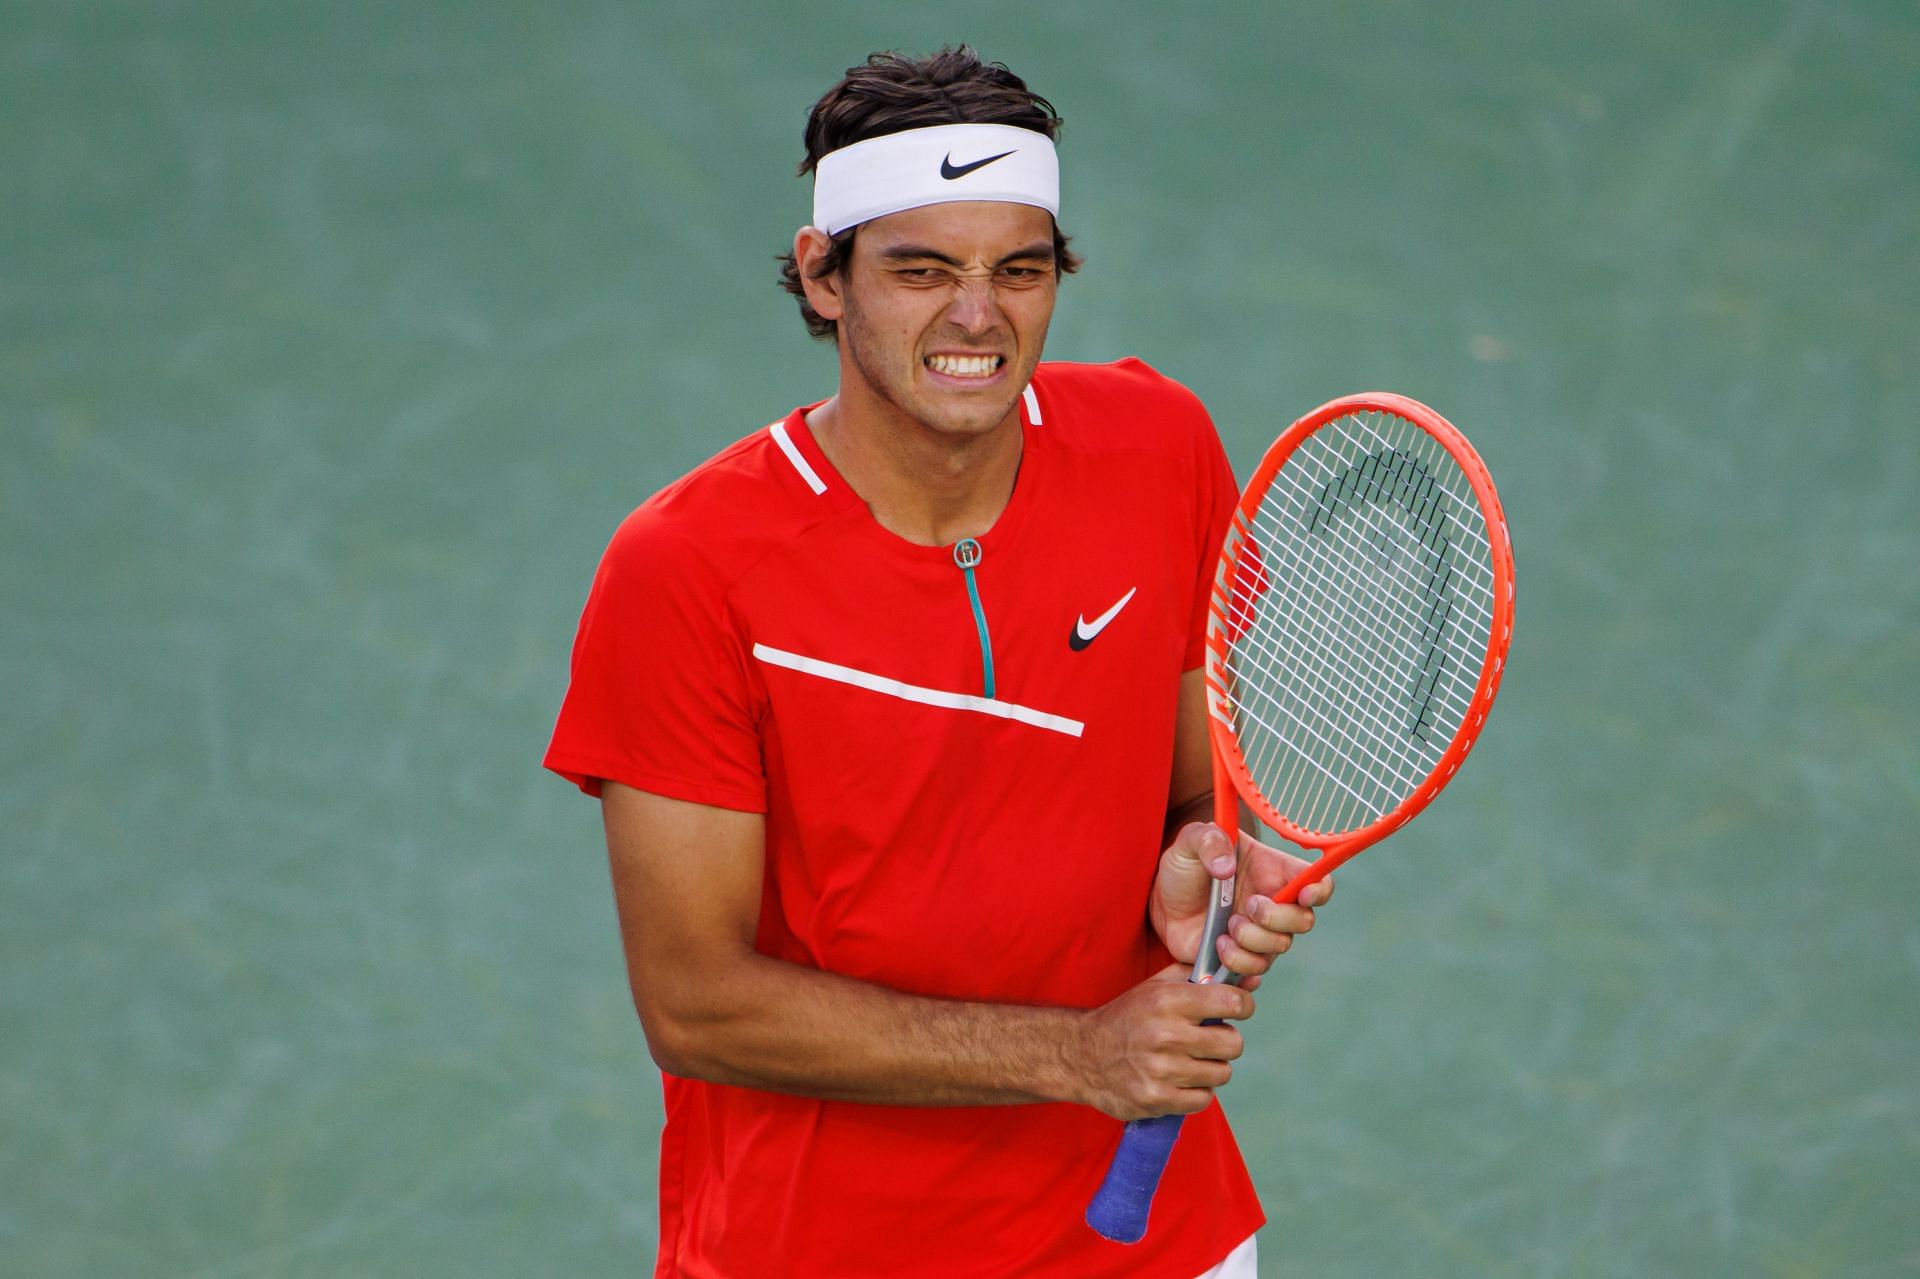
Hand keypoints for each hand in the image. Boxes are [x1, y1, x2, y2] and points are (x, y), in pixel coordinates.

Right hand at [1074, 964, 1253, 1119]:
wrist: (1083, 1056)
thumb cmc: (1127, 1017)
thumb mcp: (1156, 986)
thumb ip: (1199, 977)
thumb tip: (1250, 982)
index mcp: (1167, 1001)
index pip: (1230, 1002)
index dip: (1242, 1005)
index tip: (1237, 1009)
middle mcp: (1165, 1034)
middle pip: (1233, 1043)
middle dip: (1225, 1041)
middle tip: (1208, 1040)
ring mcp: (1161, 1070)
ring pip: (1221, 1073)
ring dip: (1210, 1068)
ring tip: (1189, 1060)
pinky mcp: (1157, 1099)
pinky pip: (1204, 1099)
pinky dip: (1196, 1091)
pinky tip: (1180, 1080)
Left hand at [1149, 822, 1333, 987]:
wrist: (1162, 901)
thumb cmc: (1185, 866)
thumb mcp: (1189, 841)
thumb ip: (1208, 840)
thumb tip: (1225, 867)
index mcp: (1272, 870)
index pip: (1316, 880)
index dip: (1319, 889)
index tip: (1302, 894)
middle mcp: (1274, 904)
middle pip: (1304, 920)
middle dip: (1276, 917)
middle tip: (1247, 906)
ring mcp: (1261, 933)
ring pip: (1280, 947)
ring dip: (1251, 940)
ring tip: (1224, 928)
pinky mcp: (1242, 956)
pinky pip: (1256, 971)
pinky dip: (1239, 964)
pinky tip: (1219, 948)